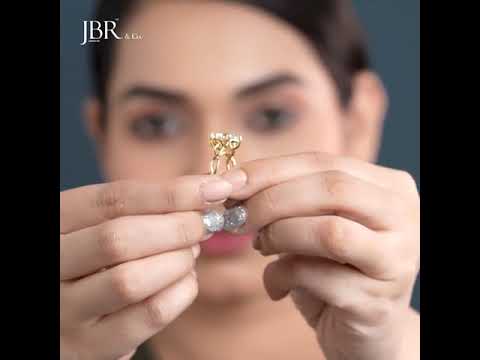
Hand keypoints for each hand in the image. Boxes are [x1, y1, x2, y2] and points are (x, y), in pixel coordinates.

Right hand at [60, 176, 232, 359]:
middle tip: (204, 224)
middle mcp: (51, 265)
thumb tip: (204, 192)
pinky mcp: (91, 346)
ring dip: (177, 261)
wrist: (66, 317)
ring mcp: (66, 311)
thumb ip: (142, 209)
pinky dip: (180, 293)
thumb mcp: (102, 226)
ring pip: (130, 281)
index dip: (170, 193)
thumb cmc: (95, 261)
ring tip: (191, 252)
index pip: (113, 200)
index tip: (212, 188)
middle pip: (119, 238)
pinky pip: (148, 316)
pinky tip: (186, 280)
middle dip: (177, 227)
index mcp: (55, 223)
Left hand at [223, 152, 419, 359]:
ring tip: (261, 247)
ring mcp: (396, 260)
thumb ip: (288, 198)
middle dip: (272, 200)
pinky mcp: (377, 302)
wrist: (366, 330)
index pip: (324, 162)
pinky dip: (281, 277)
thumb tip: (233, 185)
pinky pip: (317, 277)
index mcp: (389, 188)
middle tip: (237, 218)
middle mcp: (404, 218)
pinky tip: (275, 287)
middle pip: (332, 189)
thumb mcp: (314, 224)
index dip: (270, 170)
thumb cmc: (334, 269)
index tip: (229, 183)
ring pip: (329, 232)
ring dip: (279, 235)